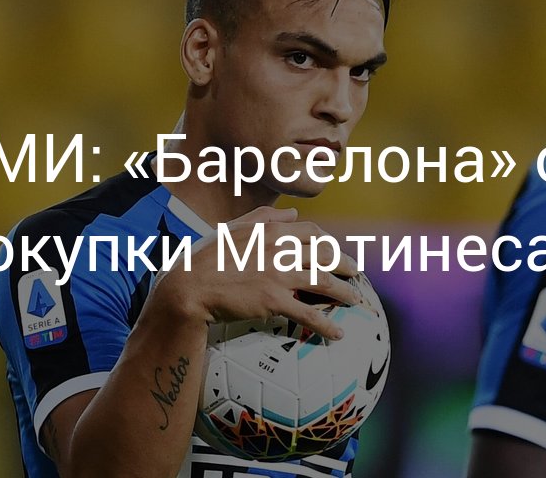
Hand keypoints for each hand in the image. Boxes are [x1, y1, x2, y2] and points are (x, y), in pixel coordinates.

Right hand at [156, 206, 360, 338]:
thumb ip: (265, 217)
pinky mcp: (274, 301)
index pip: (312, 231)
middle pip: (326, 255)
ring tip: (355, 299)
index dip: (328, 241)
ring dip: (345, 292)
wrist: (189, 286)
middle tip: (356, 273)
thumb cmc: (207, 257)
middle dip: (345, 264)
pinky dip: (327, 324)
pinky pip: (308, 313)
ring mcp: (279, 275)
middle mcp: (280, 250)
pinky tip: (338, 333)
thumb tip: (293, 213)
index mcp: (272, 231)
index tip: (335, 250)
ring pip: (324, 282)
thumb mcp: (235, 228)